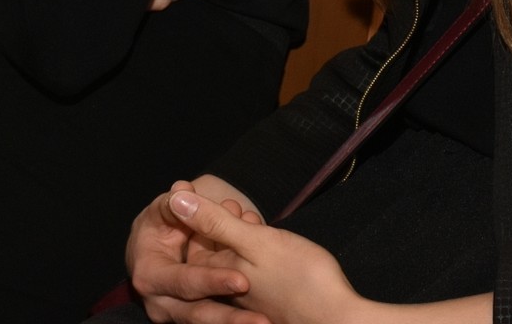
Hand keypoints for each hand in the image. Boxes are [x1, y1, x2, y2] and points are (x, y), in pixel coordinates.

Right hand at [128, 176, 265, 323]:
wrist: (151, 249)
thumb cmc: (158, 226)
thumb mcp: (162, 212)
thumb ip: (174, 204)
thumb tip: (182, 191)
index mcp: (150, 277)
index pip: (185, 281)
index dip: (212, 280)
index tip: (243, 280)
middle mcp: (162, 302)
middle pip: (199, 313)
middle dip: (231, 317)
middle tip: (263, 320)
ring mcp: (178, 313)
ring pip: (210, 321)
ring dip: (238, 320)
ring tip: (266, 322)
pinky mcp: (194, 315)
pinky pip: (218, 317)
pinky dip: (240, 314)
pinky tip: (266, 318)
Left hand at [167, 188, 365, 323]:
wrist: (335, 319)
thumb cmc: (299, 277)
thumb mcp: (255, 241)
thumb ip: (215, 221)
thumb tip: (176, 199)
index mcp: (218, 271)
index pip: (195, 240)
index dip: (207, 215)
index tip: (226, 202)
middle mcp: (227, 289)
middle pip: (215, 251)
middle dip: (225, 225)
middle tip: (241, 209)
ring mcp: (248, 299)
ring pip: (234, 261)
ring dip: (244, 238)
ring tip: (256, 222)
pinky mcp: (268, 302)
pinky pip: (251, 275)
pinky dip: (257, 255)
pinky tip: (273, 249)